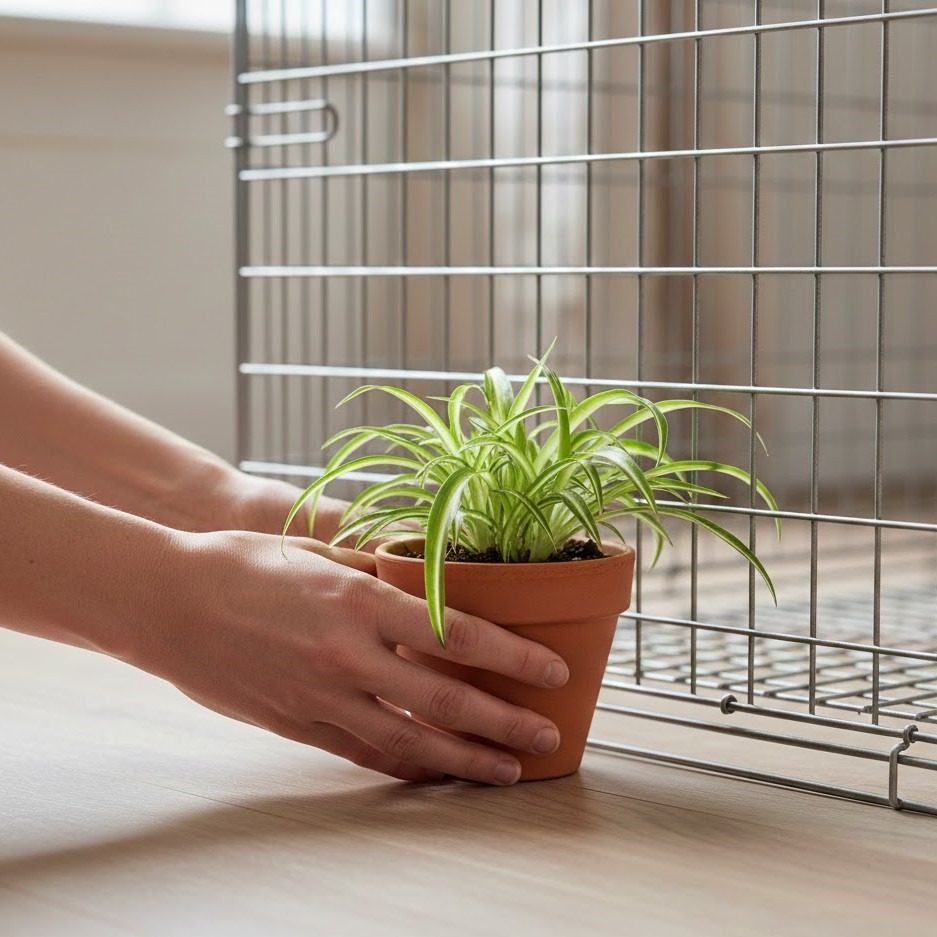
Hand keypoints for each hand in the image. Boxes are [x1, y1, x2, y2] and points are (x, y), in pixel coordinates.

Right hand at [136, 530, 568, 784]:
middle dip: (506, 723)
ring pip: (412, 740)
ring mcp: (322, 694)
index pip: (458, 635)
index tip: (551, 672)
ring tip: (507, 773)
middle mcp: (348, 653)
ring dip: (467, 760)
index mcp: (358, 599)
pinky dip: (407, 767)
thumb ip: (373, 571)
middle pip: (447, 699)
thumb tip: (423, 578)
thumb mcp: (316, 549)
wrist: (165, 601)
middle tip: (546, 737)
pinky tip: (436, 774)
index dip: (514, 658)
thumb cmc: (238, 563)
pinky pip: (363, 753)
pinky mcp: (297, 722)